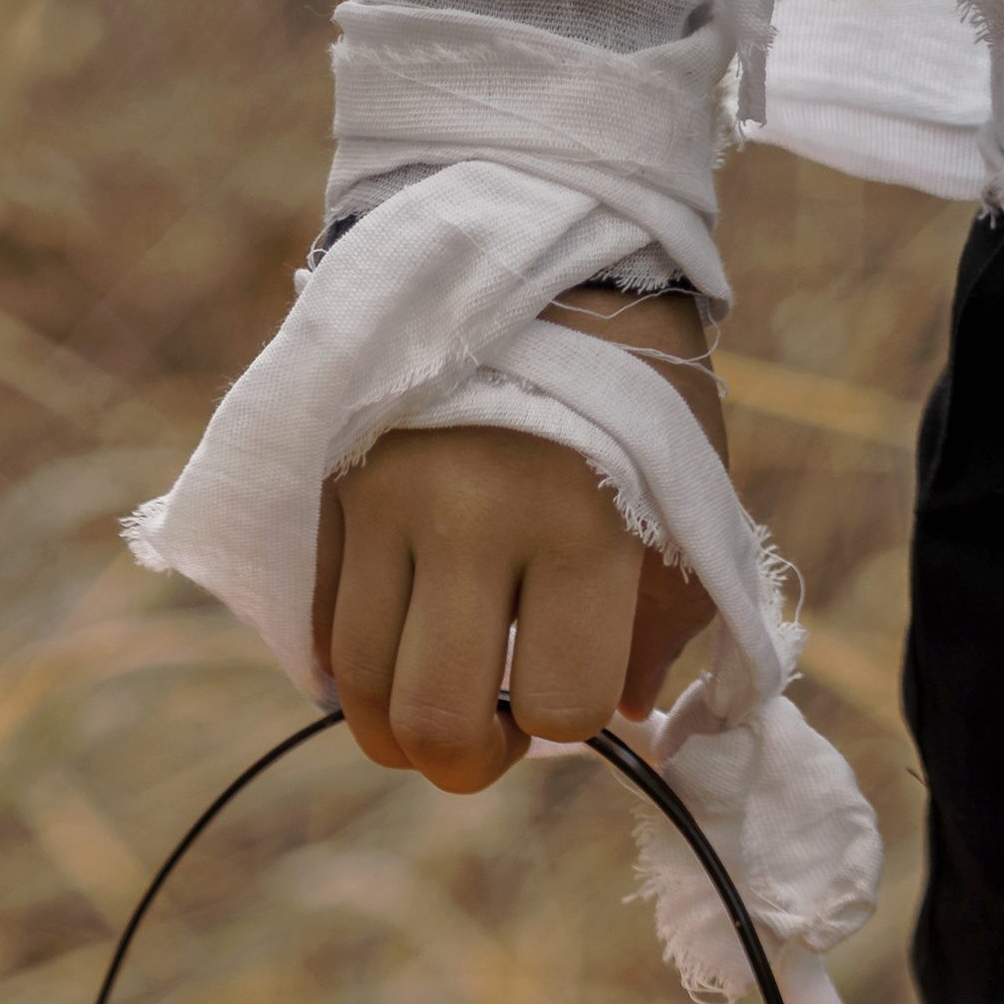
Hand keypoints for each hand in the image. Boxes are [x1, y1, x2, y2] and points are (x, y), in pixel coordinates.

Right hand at [310, 289, 726, 791]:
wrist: (535, 241)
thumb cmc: (631, 390)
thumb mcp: (685, 495)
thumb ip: (660, 619)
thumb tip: (619, 720)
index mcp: (582, 523)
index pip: (560, 706)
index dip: (565, 727)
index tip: (569, 702)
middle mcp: (473, 519)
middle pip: (436, 719)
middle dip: (466, 761)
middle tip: (492, 734)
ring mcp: (387, 503)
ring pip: (359, 687)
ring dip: (394, 729)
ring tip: (434, 699)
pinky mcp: (331, 489)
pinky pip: (318, 626)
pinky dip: (348, 668)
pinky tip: (389, 652)